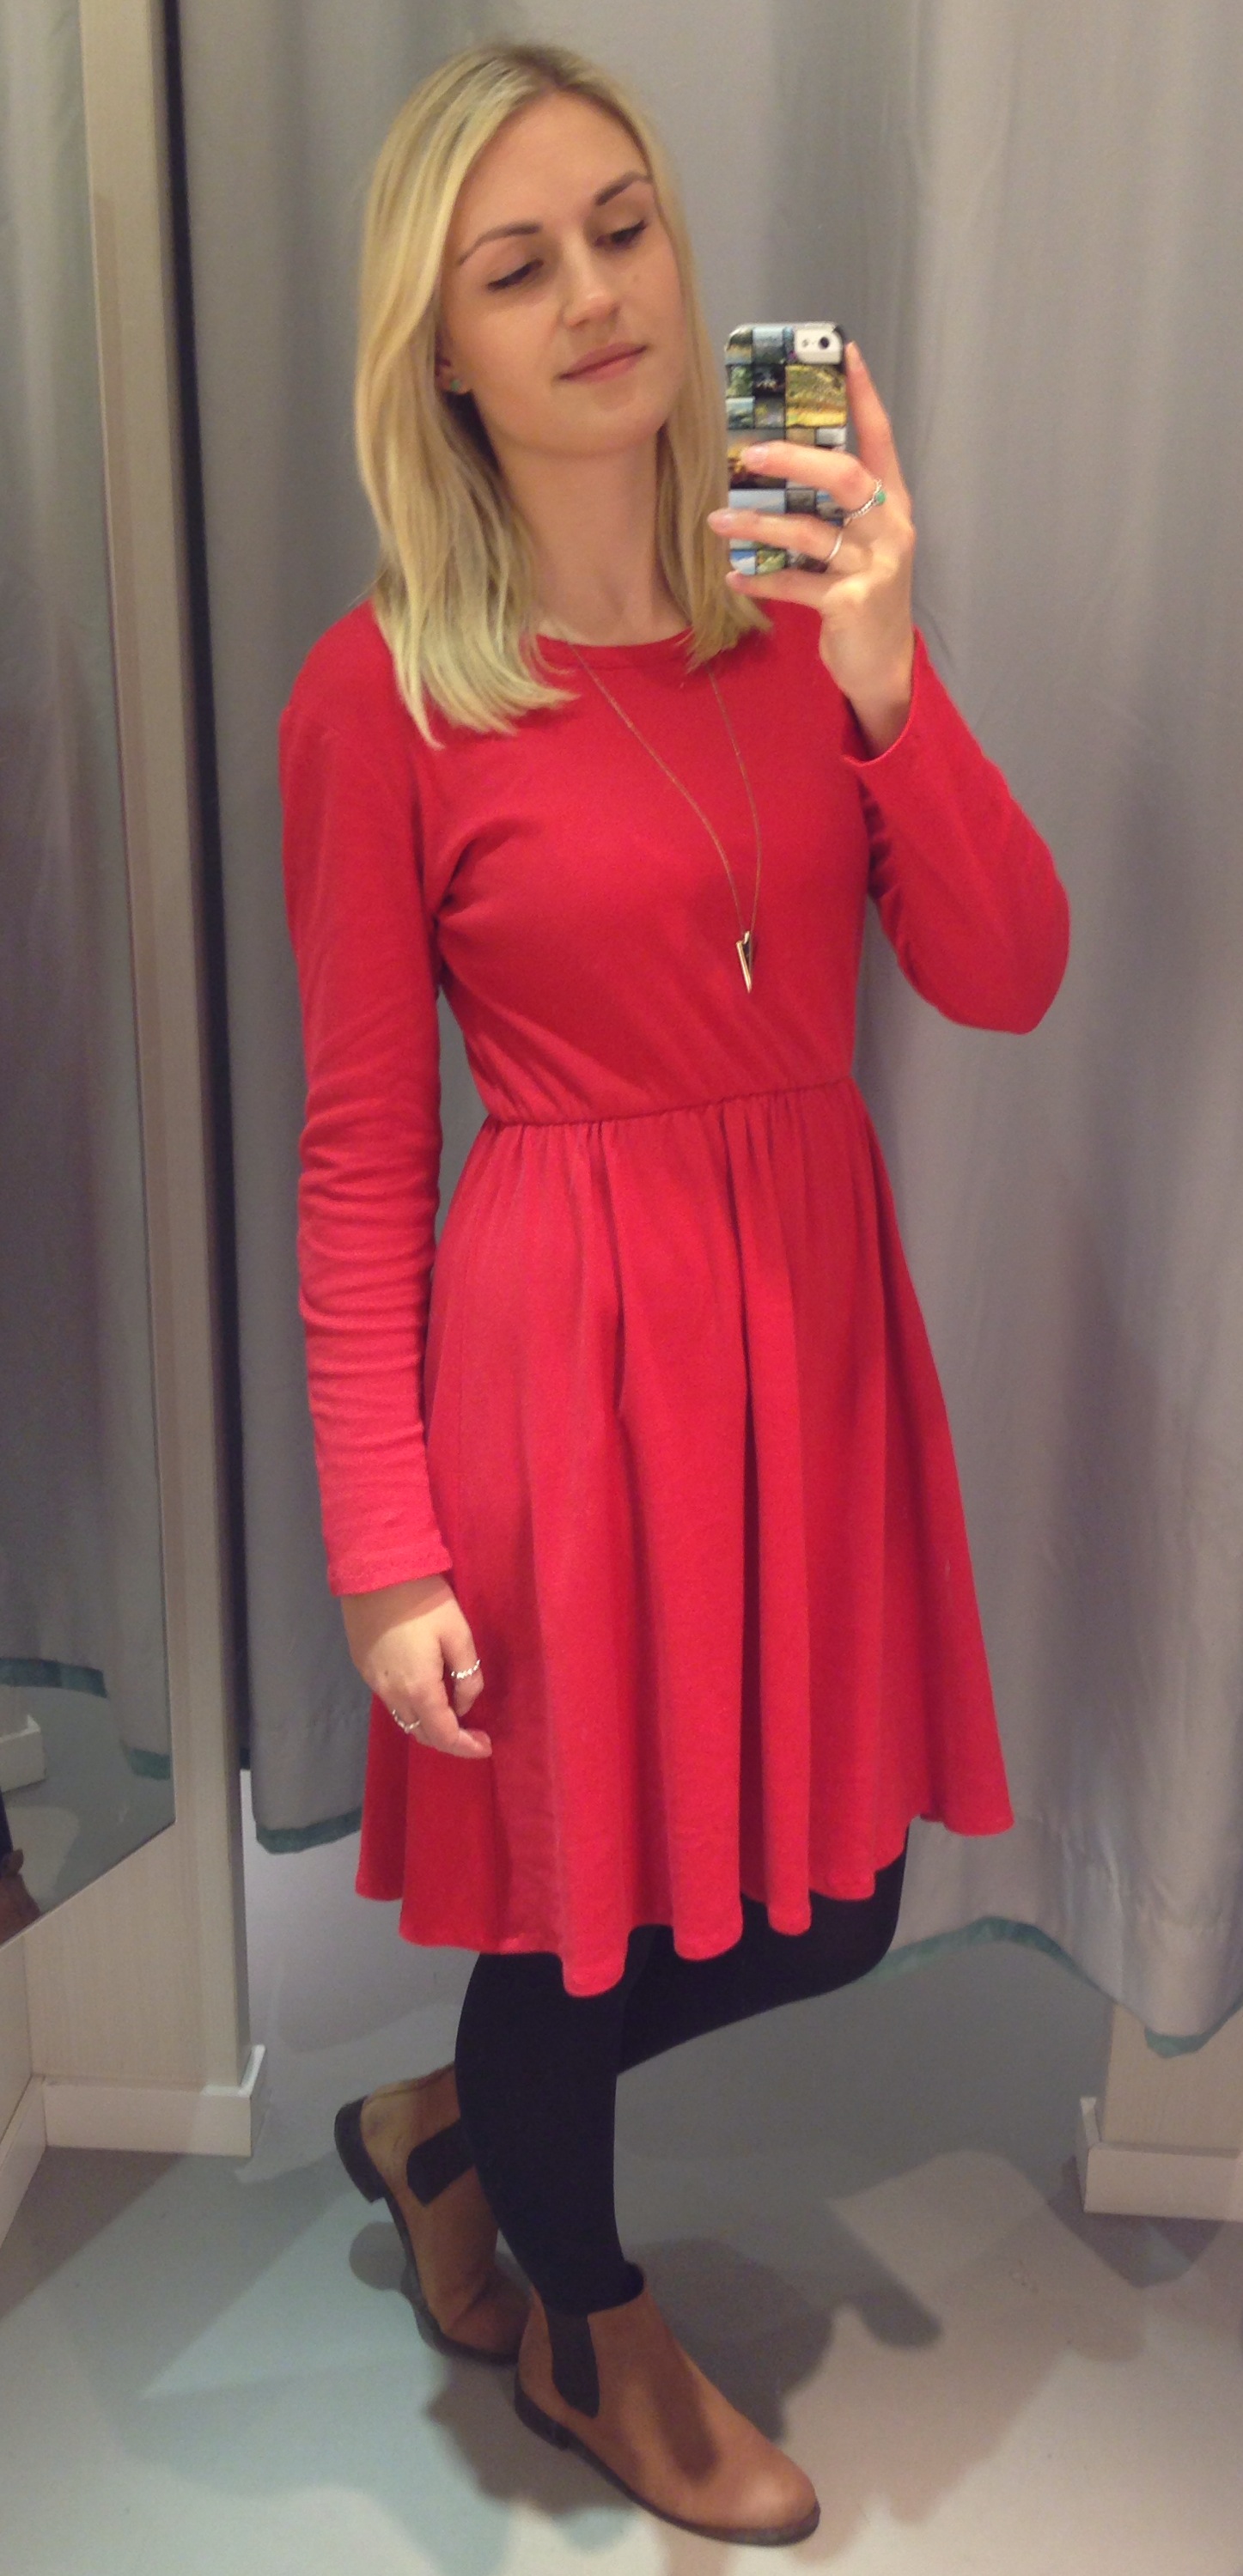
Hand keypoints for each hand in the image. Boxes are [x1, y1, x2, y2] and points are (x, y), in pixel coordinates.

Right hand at [340, 1572, 491, 1758]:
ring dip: (428, 1724)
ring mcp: (373, 1682)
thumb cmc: (424, 1601)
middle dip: (448, 1740)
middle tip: (472, 1733)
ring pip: (404, 1718)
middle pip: (421, 1733)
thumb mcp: (459, 1634)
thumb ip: (467, 1675)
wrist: (375, 1572)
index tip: (486, 1745)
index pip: (444, 1735)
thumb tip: (463, 1703)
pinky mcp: (363, 1668)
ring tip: (451, 1715)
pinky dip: (412, 1707)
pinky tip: (426, 1691)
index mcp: (419, 1689)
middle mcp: (392, 1694)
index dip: (466, 1747)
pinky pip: (391, 1700)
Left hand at [707, 341, 915, 752]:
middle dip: (794, 460)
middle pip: (844, 476)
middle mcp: (890, 528)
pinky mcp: (851, 604)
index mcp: (893, 503)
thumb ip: (831, 508)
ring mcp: (875, 567)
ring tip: (719, 522)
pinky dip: (760, 581)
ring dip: (758, 526)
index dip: (864, 395)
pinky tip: (732, 577)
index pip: (882, 438)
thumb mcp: (857, 543)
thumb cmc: (861, 595)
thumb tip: (773, 469)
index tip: (844, 352)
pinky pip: (796, 584)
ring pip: (810, 533)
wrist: (882, 665)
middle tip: (748, 454)